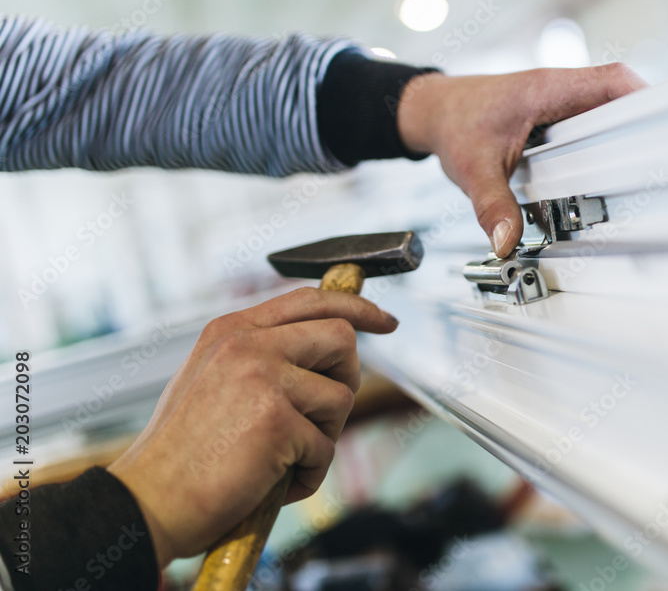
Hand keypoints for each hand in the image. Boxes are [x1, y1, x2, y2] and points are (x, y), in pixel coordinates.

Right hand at [107, 288, 397, 567]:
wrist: (147, 501)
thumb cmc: (183, 452)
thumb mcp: (213, 379)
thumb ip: (262, 355)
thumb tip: (328, 346)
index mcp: (231, 329)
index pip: (311, 300)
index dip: (357, 310)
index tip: (386, 322)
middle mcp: (247, 343)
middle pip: (341, 337)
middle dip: (347, 379)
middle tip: (323, 416)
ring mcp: (262, 377)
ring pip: (340, 397)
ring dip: (323, 437)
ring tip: (281, 458)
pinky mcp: (276, 420)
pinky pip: (325, 448)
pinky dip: (308, 474)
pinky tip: (272, 481)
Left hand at [397, 64, 646, 256]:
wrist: (435, 111)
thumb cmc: (454, 122)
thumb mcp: (472, 168)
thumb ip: (492, 205)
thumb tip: (508, 240)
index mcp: (548, 89)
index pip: (613, 81)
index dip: (645, 101)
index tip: (665, 130)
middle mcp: (561, 90)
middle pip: (622, 97)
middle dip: (642, 128)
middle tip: (658, 164)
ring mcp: (563, 102)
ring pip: (611, 111)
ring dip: (625, 138)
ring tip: (642, 173)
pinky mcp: (560, 117)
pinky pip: (594, 125)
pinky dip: (604, 146)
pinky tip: (609, 174)